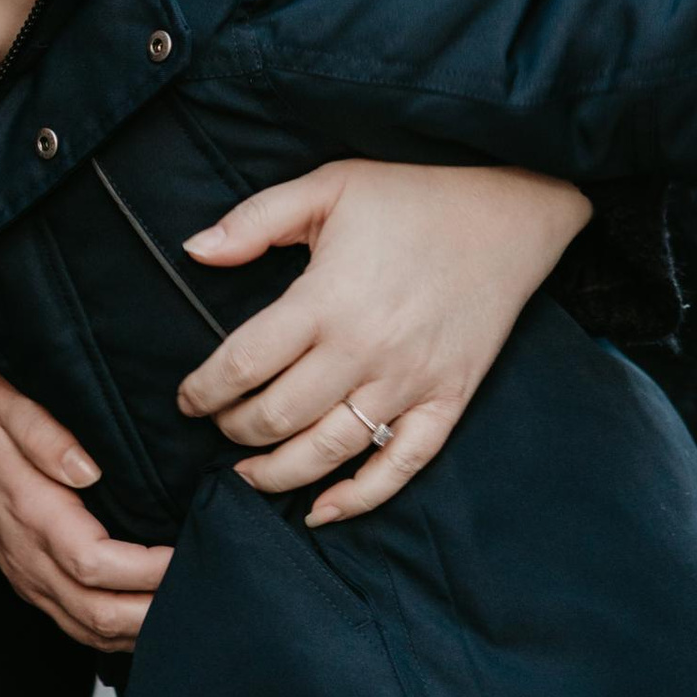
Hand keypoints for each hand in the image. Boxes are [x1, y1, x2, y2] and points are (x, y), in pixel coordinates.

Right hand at [0, 354, 169, 651]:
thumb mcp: (5, 399)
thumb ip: (44, 431)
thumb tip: (88, 470)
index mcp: (29, 511)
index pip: (93, 562)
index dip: (145, 569)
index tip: (187, 549)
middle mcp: (27, 555)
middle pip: (96, 612)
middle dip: (154, 610)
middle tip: (204, 585)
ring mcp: (27, 576)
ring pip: (89, 629)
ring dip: (140, 628)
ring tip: (189, 606)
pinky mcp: (32, 581)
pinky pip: (77, 624)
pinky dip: (119, 630)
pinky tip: (154, 614)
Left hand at [179, 160, 592, 523]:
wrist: (510, 214)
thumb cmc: (413, 196)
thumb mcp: (328, 186)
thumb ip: (255, 219)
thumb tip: (192, 251)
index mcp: (327, 299)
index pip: (243, 365)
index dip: (203, 391)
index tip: (186, 399)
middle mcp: (365, 350)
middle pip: (277, 417)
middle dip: (233, 430)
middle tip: (218, 425)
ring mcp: (409, 383)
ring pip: (326, 452)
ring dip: (275, 473)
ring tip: (245, 473)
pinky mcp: (447, 401)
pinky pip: (399, 466)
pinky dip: (357, 497)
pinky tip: (319, 511)